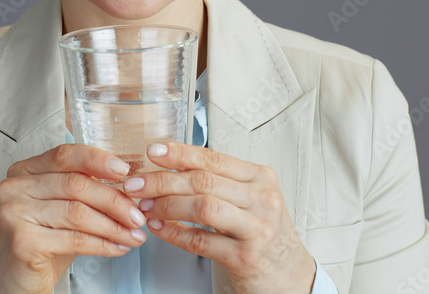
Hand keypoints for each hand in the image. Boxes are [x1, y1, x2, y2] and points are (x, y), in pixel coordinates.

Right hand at [0, 144, 148, 293]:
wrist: (17, 281)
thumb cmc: (41, 242)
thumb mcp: (60, 207)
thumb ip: (82, 188)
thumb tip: (125, 182)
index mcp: (23, 171)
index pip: (64, 155)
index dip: (97, 160)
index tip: (124, 171)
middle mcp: (14, 188)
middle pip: (75, 184)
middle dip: (114, 200)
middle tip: (137, 214)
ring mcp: (14, 214)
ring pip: (78, 212)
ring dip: (113, 225)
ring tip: (133, 234)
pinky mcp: (22, 241)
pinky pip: (74, 239)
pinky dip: (102, 244)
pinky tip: (117, 247)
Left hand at [123, 142, 316, 293]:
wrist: (291, 278)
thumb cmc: (264, 235)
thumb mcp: (250, 200)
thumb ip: (219, 182)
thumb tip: (173, 165)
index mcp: (260, 178)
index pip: (213, 158)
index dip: (180, 153)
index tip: (153, 150)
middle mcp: (262, 199)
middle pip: (203, 181)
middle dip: (163, 180)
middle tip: (136, 184)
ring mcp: (257, 229)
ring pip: (203, 207)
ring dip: (167, 205)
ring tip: (145, 206)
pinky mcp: (246, 257)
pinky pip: (201, 241)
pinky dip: (174, 233)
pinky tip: (159, 229)